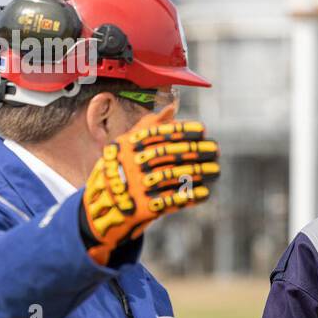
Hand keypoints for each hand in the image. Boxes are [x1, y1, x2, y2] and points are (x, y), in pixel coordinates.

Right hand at [80, 102, 219, 264]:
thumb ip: (147, 127)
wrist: (101, 210)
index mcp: (126, 147)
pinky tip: (205, 193)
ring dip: (198, 173)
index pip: (158, 135)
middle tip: (216, 149)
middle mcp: (129, 165)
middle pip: (169, 155)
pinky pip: (171, 200)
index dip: (182, 130)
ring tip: (216, 170)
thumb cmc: (119, 171)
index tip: (203, 129)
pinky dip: (189, 197)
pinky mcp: (142, 209)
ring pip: (173, 176)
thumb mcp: (124, 146)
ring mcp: (135, 187)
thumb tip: (171, 107)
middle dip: (196, 151)